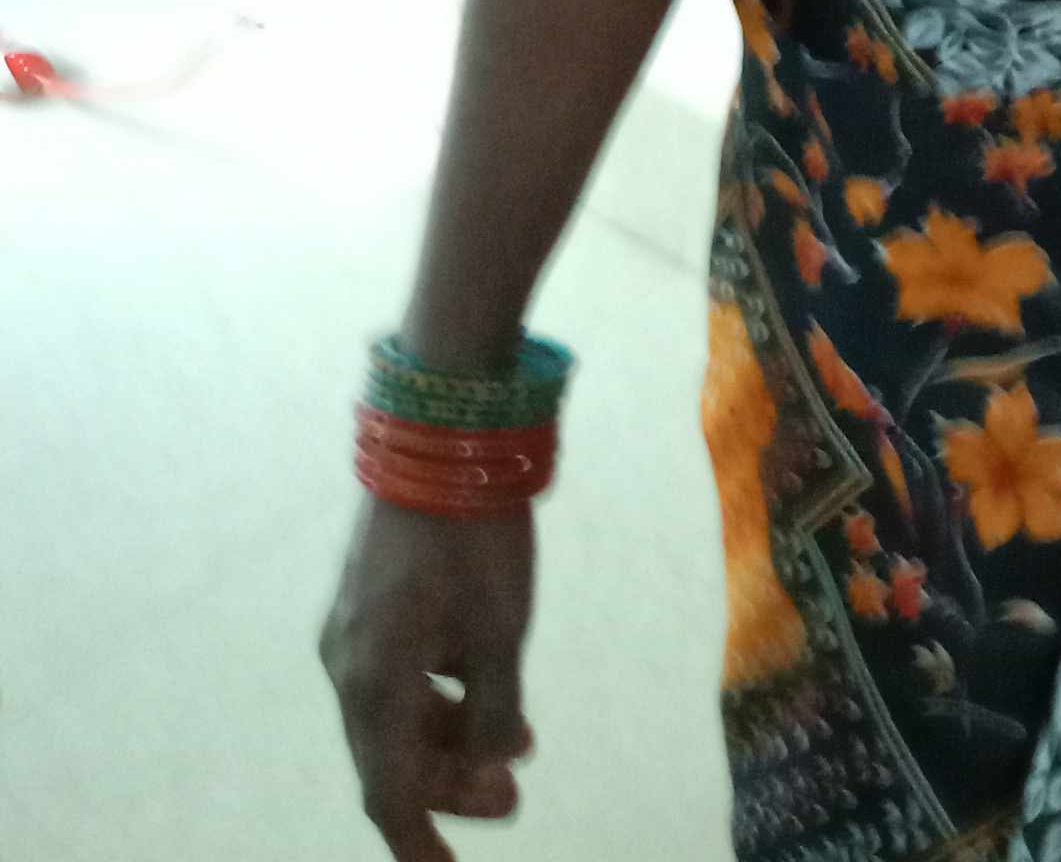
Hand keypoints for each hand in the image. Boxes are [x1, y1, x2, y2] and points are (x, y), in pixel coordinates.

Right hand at [319, 496, 537, 856]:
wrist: (442, 435)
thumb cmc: (476, 536)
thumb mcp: (501, 630)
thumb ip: (494, 709)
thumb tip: (494, 760)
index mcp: (374, 684)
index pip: (389, 794)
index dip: (419, 841)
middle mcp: (348, 666)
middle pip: (393, 758)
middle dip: (451, 786)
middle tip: (512, 800)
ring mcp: (352, 630)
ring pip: (396, 715)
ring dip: (450, 739)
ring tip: (517, 748)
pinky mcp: (366, 601)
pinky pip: (396, 674)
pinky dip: (437, 695)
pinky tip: (485, 692)